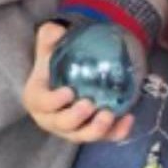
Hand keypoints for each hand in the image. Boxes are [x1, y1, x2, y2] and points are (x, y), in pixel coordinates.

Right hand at [21, 22, 134, 142]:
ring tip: (109, 115)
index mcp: (38, 100)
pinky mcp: (91, 131)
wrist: (68, 77)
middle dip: (75, 118)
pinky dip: (117, 132)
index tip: (69, 91)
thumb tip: (58, 31)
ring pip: (83, 136)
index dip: (54, 102)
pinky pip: (105, 137)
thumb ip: (49, 37)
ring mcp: (73, 129)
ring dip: (96, 129)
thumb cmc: (54, 64)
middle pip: (62, 125)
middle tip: (89, 104)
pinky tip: (129, 119)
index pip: (42, 104)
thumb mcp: (49, 47)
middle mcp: (53, 119)